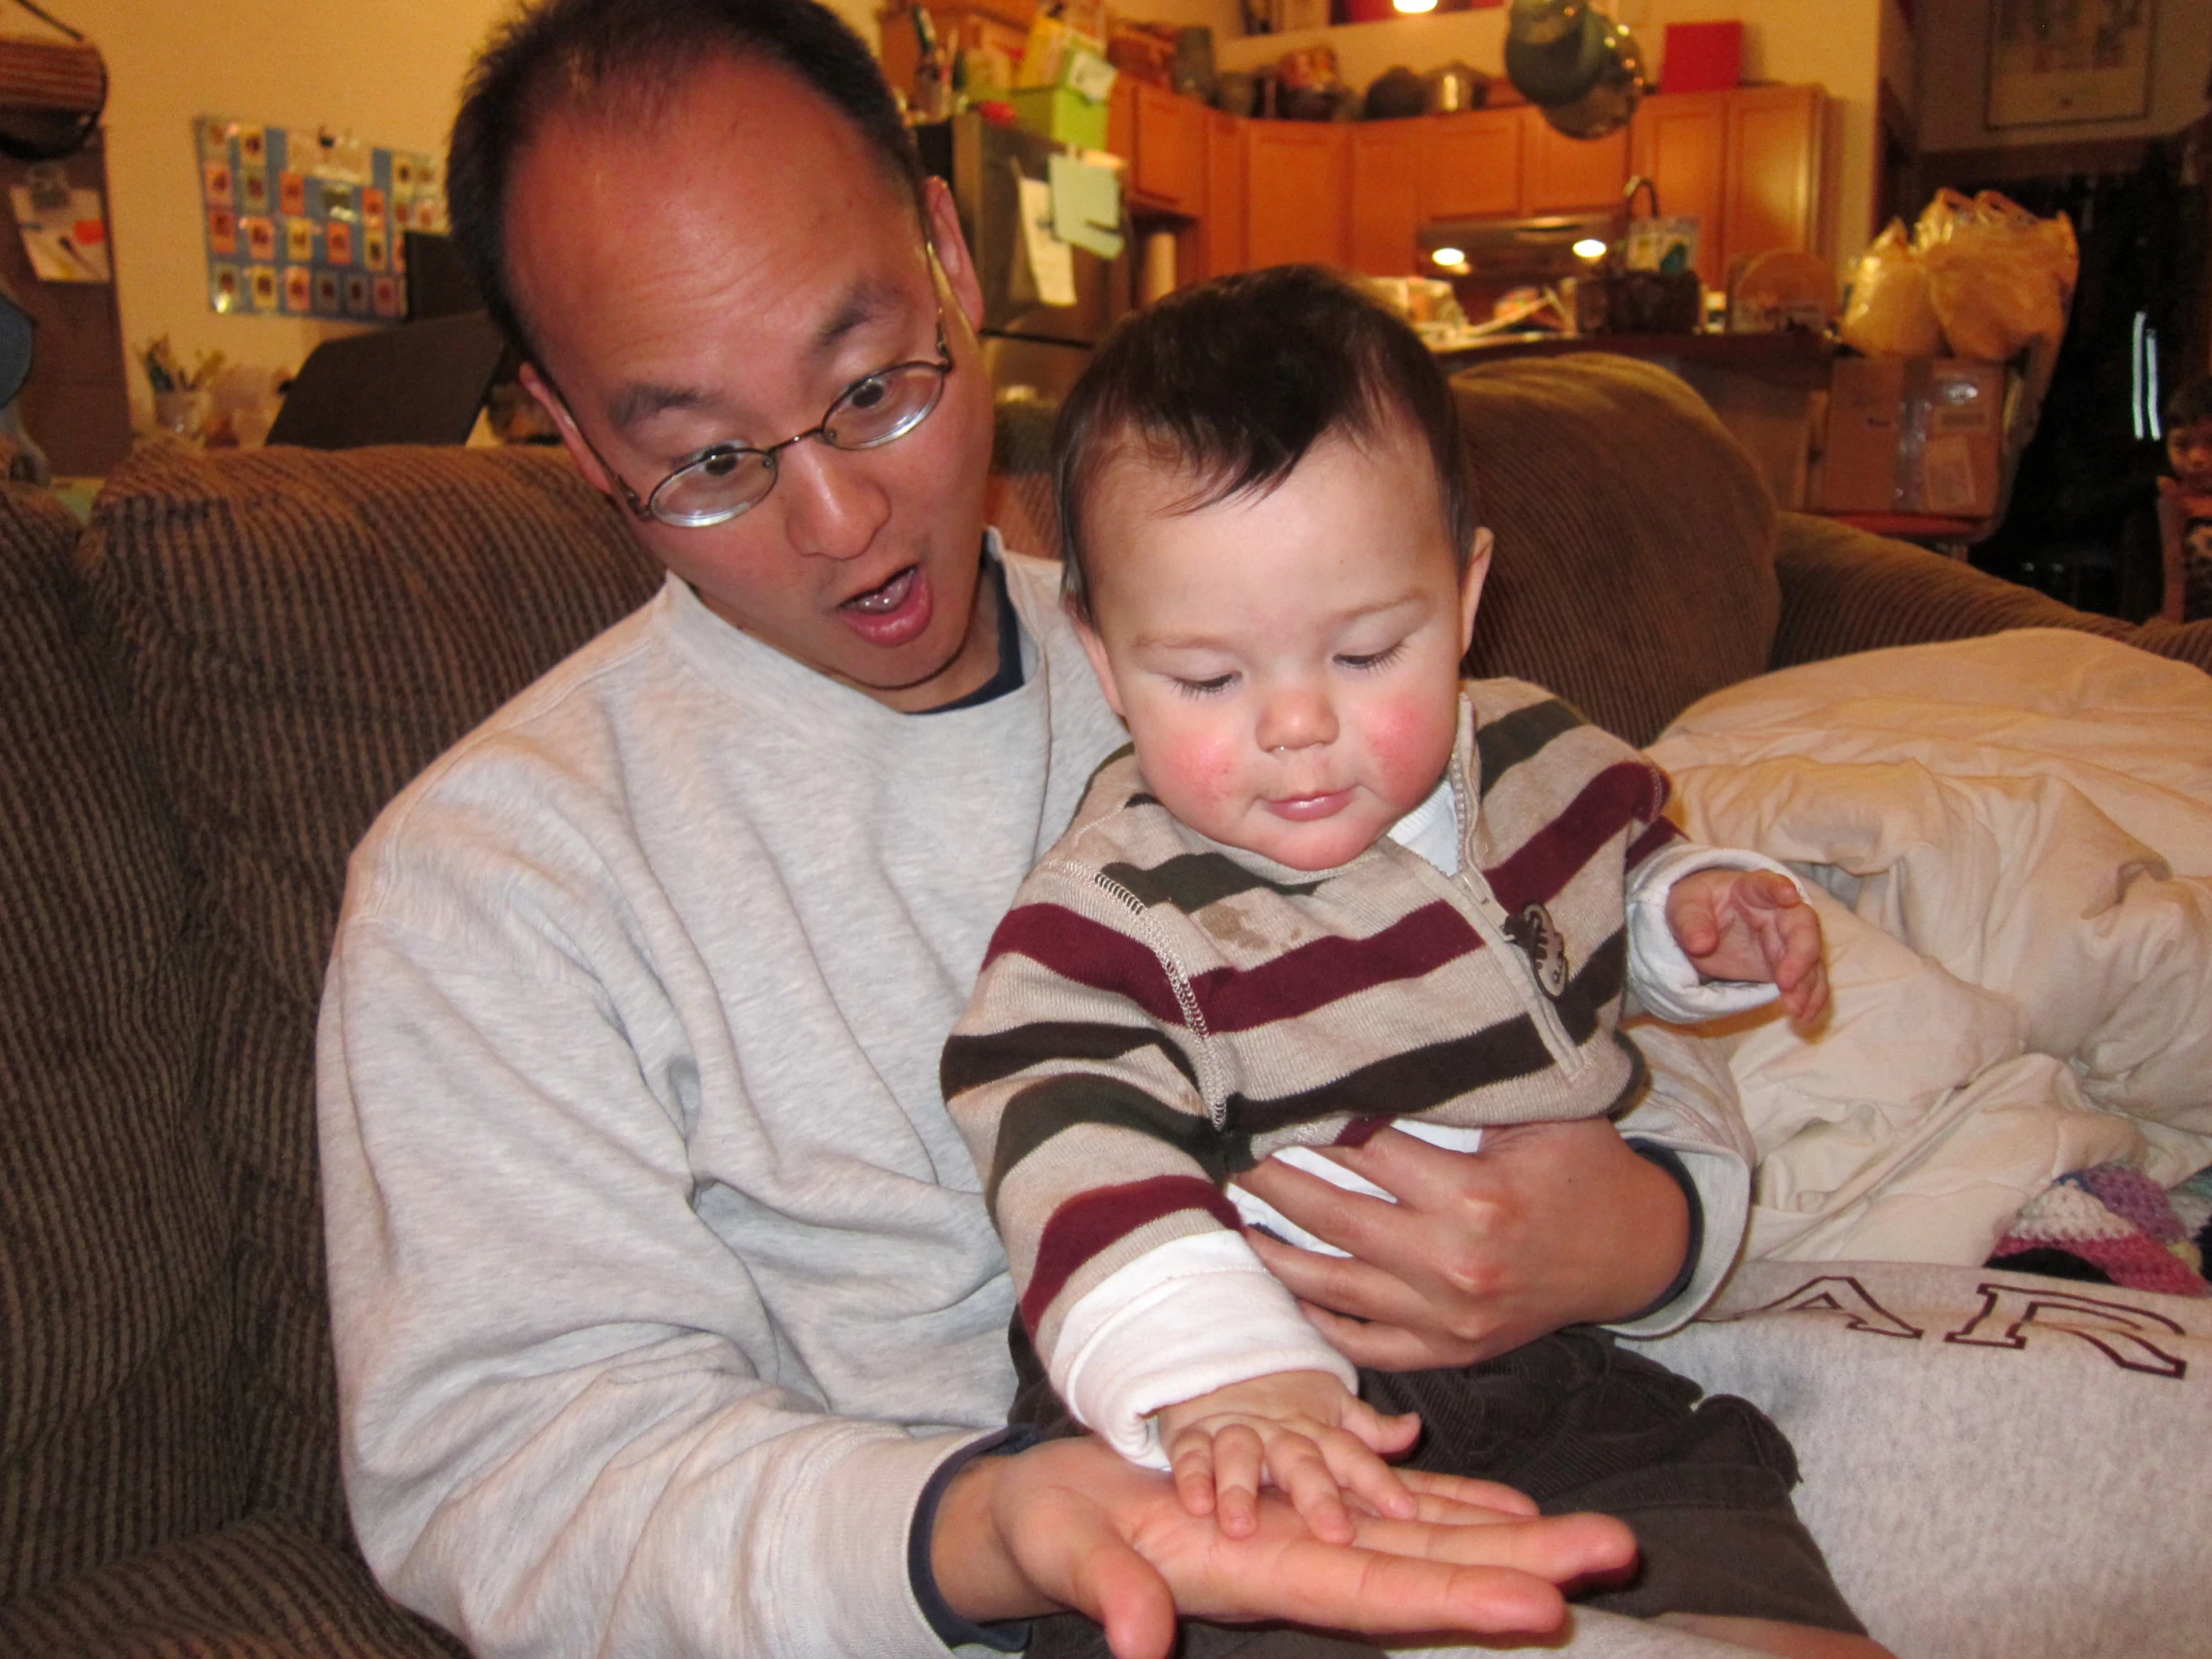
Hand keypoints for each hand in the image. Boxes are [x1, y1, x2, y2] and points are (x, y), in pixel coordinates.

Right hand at [931, 1433, 1636, 1658]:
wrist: (1045, 1514)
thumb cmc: (1051, 1533)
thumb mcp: (1070, 1554)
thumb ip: (1112, 1594)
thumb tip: (1141, 1646)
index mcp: (1258, 1577)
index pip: (1375, 1596)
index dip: (1457, 1601)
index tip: (1541, 1607)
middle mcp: (1303, 1565)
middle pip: (1430, 1572)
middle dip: (1524, 1566)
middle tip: (1618, 1549)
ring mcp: (1307, 1539)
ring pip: (1427, 1542)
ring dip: (1512, 1540)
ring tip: (1597, 1537)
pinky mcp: (1299, 1510)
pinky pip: (1393, 1510)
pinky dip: (1454, 1510)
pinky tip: (1511, 1512)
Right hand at [1153, 1370, 1419, 1543]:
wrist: (1219, 1362)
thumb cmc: (1284, 1404)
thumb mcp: (1331, 1411)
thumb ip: (1371, 1428)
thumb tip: (1415, 1427)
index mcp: (1316, 1433)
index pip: (1352, 1455)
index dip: (1377, 1481)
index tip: (1405, 1511)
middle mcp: (1278, 1434)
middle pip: (1301, 1460)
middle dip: (1317, 1496)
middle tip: (1335, 1533)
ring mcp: (1234, 1431)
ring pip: (1241, 1454)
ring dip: (1241, 1488)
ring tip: (1242, 1527)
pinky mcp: (1192, 1434)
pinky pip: (1191, 1454)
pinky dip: (1192, 1477)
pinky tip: (1196, 1505)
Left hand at [1238, 1120, 1689, 1368]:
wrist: (1636, 1254)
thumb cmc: (1584, 1168)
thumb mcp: (1544, 1112)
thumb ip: (1471, 1084)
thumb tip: (1387, 1041)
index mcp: (1475, 1199)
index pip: (1366, 1152)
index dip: (1311, 1123)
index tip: (1263, 1100)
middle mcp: (1452, 1265)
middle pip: (1330, 1217)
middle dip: (1270, 1181)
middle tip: (1226, 1150)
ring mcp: (1446, 1319)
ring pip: (1331, 1286)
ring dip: (1274, 1252)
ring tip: (1232, 1216)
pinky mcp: (1449, 1352)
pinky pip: (1363, 1344)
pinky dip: (1317, 1319)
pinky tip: (1284, 1285)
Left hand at [1666, 867, 1828, 1021]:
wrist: (1699, 924)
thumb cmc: (1696, 906)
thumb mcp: (1683, 907)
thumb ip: (1691, 922)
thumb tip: (1700, 944)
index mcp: (1752, 889)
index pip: (1768, 884)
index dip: (1780, 888)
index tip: (1788, 896)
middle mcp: (1778, 913)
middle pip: (1802, 926)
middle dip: (1801, 953)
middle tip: (1788, 983)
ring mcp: (1786, 940)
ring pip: (1810, 958)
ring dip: (1808, 984)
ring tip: (1798, 1010)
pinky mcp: (1786, 966)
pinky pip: (1807, 981)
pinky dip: (1810, 998)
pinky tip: (1805, 1017)